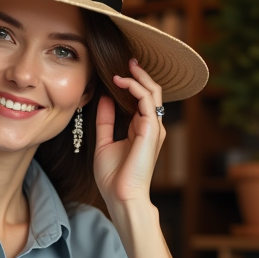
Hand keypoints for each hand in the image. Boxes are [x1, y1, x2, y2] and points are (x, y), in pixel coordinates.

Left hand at [93, 59, 165, 209]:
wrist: (122, 197)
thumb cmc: (114, 178)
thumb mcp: (104, 144)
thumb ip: (105, 121)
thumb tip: (104, 99)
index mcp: (141, 130)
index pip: (141, 99)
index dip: (132, 84)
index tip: (117, 72)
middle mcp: (151, 127)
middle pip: (151, 92)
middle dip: (139, 74)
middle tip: (127, 60)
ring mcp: (154, 127)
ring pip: (152, 92)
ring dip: (138, 77)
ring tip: (123, 67)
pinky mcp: (152, 129)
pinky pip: (147, 100)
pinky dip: (135, 87)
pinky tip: (120, 81)